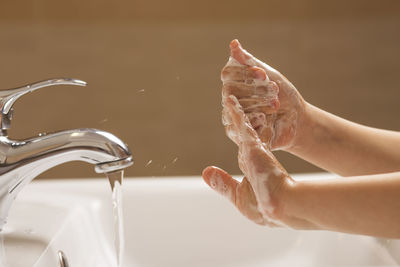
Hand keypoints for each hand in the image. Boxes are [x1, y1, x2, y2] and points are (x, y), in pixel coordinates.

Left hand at [202, 95, 291, 225]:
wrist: (277, 206)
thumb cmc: (260, 206)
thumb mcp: (238, 195)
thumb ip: (222, 182)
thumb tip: (205, 173)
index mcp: (251, 165)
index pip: (243, 144)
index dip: (241, 133)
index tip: (239, 124)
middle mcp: (251, 153)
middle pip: (243, 130)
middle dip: (241, 116)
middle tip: (234, 100)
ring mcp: (252, 148)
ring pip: (243, 124)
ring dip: (238, 110)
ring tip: (231, 93)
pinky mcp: (252, 145)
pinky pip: (241, 124)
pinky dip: (235, 111)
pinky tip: (228, 100)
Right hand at [222, 39, 305, 150]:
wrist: (297, 119)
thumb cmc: (283, 95)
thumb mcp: (269, 75)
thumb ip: (250, 62)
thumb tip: (233, 43)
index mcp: (235, 83)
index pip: (228, 74)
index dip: (244, 73)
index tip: (263, 73)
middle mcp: (230, 99)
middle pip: (230, 90)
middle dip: (254, 89)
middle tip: (274, 89)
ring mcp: (232, 116)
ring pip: (235, 107)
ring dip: (258, 103)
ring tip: (275, 104)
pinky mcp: (237, 133)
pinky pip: (238, 125)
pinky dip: (255, 120)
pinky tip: (266, 119)